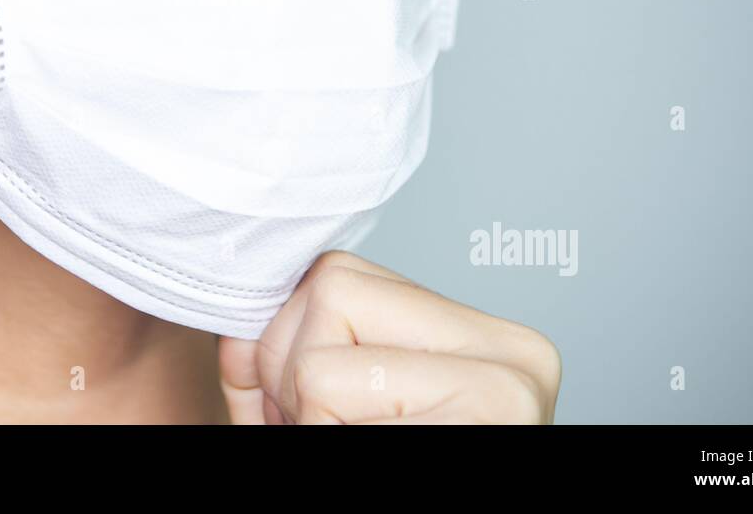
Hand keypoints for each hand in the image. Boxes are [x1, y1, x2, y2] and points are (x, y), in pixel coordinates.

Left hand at [219, 251, 560, 423]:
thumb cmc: (381, 474)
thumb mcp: (323, 413)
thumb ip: (287, 357)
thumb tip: (240, 324)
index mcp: (479, 341)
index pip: (338, 278)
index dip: (292, 348)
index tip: (318, 413)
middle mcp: (512, 349)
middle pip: (331, 290)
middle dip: (295, 372)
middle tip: (333, 433)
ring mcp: (510, 381)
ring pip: (324, 339)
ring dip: (307, 408)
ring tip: (351, 442)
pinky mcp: (490, 413)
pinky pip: (327, 388)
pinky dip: (318, 430)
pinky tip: (374, 453)